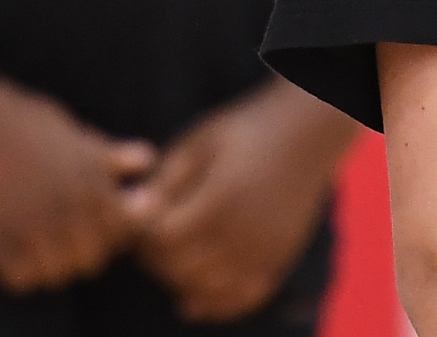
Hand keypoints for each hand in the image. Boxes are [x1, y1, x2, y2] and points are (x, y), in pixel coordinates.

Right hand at [0, 79, 155, 293]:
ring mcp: (32, 227)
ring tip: (42, 243)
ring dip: (54, 264)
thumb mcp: (73, 130)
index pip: (129, 230)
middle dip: (87, 248)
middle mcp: (69, 207)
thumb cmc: (21, 118)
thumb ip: (111, 154)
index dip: (118, 227)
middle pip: (95, 259)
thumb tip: (146, 164)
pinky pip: (21, 281)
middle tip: (68, 232)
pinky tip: (15, 250)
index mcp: (93, 179)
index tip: (101, 217)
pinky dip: (20, 272)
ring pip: (60, 274)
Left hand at [127, 81, 356, 322]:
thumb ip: (164, 180)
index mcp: (222, 197)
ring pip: (206, 290)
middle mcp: (246, 230)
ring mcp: (265, 250)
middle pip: (180, 268)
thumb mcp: (200, 142)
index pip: (162, 238)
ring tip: (174, 256)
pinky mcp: (279, 261)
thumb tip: (128, 213)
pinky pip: (240, 300)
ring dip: (180, 280)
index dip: (141, 233)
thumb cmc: (246, 131)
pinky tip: (193, 299)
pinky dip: (214, 304)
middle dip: (156, 258)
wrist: (309, 132)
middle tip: (152, 239)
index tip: (141, 217)